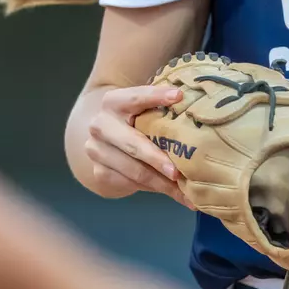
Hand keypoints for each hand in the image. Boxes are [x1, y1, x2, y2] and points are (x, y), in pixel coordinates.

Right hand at [83, 85, 192, 206]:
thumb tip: (192, 106)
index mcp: (114, 102)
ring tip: (185, 191)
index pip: (136, 97)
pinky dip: (155, 189)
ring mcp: (97, 150)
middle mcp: (101, 125)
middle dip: (157, 159)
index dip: (157, 96)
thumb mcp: (143, 110)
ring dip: (161, 183)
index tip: (179, 96)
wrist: (106, 141)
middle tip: (177, 173)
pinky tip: (174, 192)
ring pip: (134, 170)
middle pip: (133, 143)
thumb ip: (161, 108)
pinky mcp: (100, 172)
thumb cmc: (136, 122)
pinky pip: (131, 183)